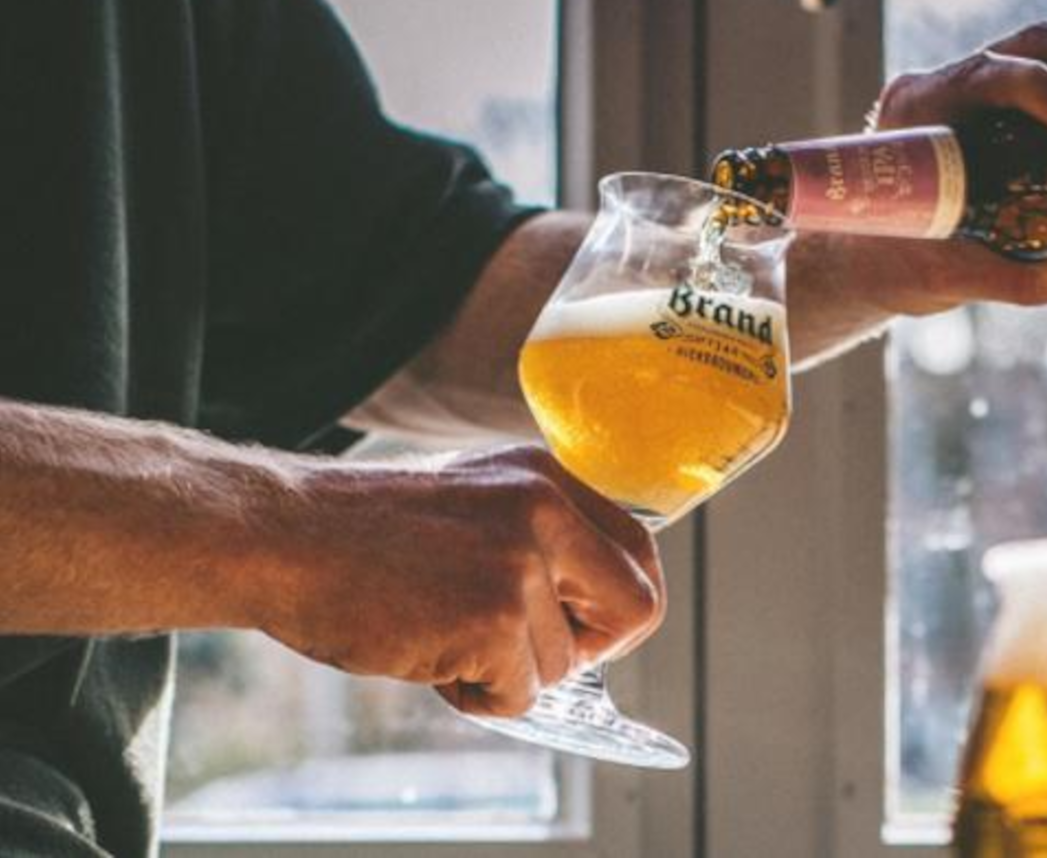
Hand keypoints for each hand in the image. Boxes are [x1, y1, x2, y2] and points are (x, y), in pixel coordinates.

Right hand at [255, 446, 663, 717]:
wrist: (279, 537)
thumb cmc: (361, 535)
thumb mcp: (473, 504)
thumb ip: (538, 540)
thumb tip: (592, 615)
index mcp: (546, 476)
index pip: (639, 551)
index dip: (617, 604)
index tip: (578, 626)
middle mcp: (546, 509)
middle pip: (637, 607)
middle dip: (594, 648)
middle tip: (530, 652)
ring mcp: (522, 562)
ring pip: (566, 664)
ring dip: (510, 674)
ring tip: (444, 640)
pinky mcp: (493, 616)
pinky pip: (521, 695)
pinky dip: (478, 698)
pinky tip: (431, 658)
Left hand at [786, 23, 1046, 365]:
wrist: (869, 255)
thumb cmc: (899, 262)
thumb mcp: (955, 277)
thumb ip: (1024, 279)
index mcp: (919, 110)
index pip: (983, 73)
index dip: (1033, 84)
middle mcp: (951, 81)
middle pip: (1035, 42)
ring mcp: (984, 83)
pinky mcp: (1013, 99)